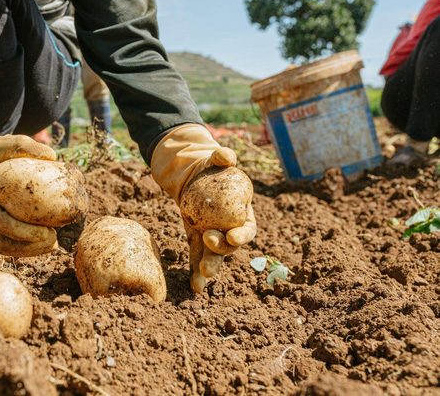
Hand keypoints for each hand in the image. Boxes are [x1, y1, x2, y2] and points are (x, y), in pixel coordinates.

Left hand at [151, 125, 256, 291]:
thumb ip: (222, 157)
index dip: (243, 235)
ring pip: (214, 255)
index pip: (247, 228)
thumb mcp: (216, 160)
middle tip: (210, 242)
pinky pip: (197, 256)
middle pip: (230, 246)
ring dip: (210, 265)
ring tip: (204, 275)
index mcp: (243, 214)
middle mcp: (231, 230)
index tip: (233, 236)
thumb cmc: (212, 169)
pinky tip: (195, 287)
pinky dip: (195, 270)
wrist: (196, 177)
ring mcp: (214, 237)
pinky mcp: (198, 240)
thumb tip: (225, 156)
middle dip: (222, 249)